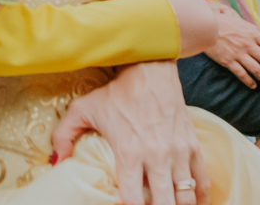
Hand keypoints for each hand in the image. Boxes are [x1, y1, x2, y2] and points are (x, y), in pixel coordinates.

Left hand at [51, 62, 209, 204]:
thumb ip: (64, 135)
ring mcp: (178, 152)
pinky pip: (202, 181)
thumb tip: (56, 161)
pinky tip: (191, 202)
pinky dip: (199, 197)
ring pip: (185, 198)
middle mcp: (157, 156)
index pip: (132, 200)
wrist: (150, 68)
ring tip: (165, 204)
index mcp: (129, 152)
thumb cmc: (116, 91)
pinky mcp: (192, 145)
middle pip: (163, 204)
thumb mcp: (83, 108)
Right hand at [204, 7, 259, 89]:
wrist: (203, 26)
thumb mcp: (236, 18)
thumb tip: (255, 30)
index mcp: (252, 34)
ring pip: (257, 70)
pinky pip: (242, 74)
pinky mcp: (228, 61)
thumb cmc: (218, 20)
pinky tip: (253, 86)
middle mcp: (248, 45)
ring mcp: (239, 54)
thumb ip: (247, 26)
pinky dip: (249, 81)